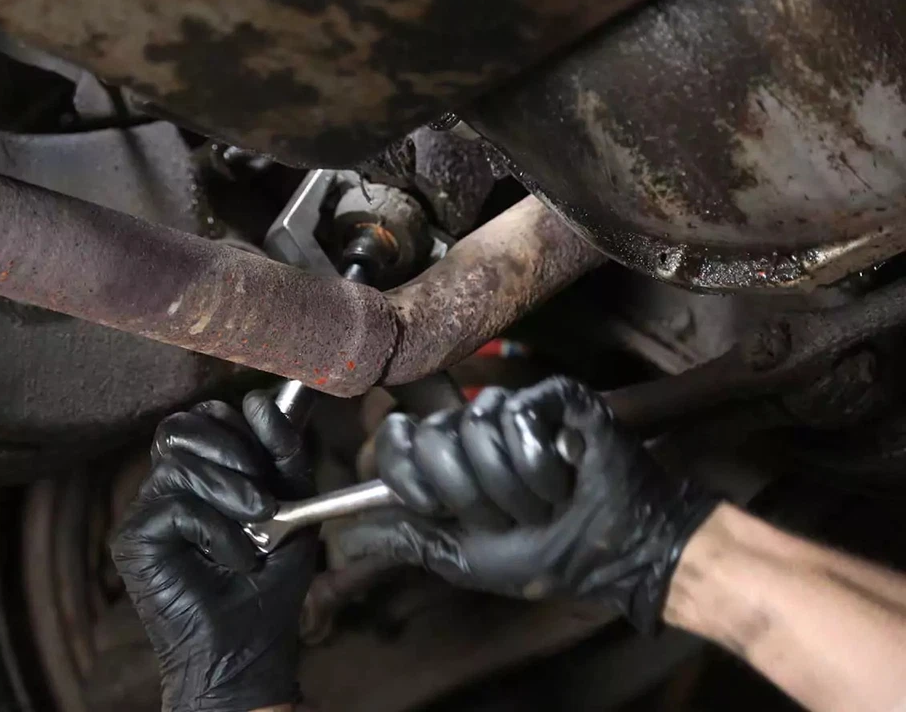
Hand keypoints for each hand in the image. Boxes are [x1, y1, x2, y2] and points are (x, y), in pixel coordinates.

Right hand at [111, 390, 316, 711]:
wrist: (248, 647)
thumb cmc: (269, 580)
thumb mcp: (294, 505)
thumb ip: (283, 452)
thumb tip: (258, 400)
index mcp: (204, 471)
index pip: (206, 416)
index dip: (238, 426)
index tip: (271, 456)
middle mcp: (169, 485)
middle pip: (180, 427)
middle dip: (231, 450)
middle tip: (263, 495)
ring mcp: (147, 510)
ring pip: (177, 463)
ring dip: (230, 492)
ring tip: (257, 531)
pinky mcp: (134, 539)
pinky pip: (175, 507)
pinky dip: (216, 531)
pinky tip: (234, 559)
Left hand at [343, 377, 717, 631]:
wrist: (614, 551)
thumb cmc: (544, 556)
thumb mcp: (462, 558)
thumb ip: (405, 539)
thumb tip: (341, 539)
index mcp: (444, 459)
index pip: (396, 441)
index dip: (412, 478)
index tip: (440, 508)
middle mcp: (472, 426)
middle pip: (434, 437)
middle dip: (475, 495)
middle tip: (513, 515)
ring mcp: (513, 408)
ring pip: (479, 428)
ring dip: (516, 488)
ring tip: (547, 500)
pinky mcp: (555, 397)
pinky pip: (520, 415)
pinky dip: (542, 463)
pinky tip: (566, 472)